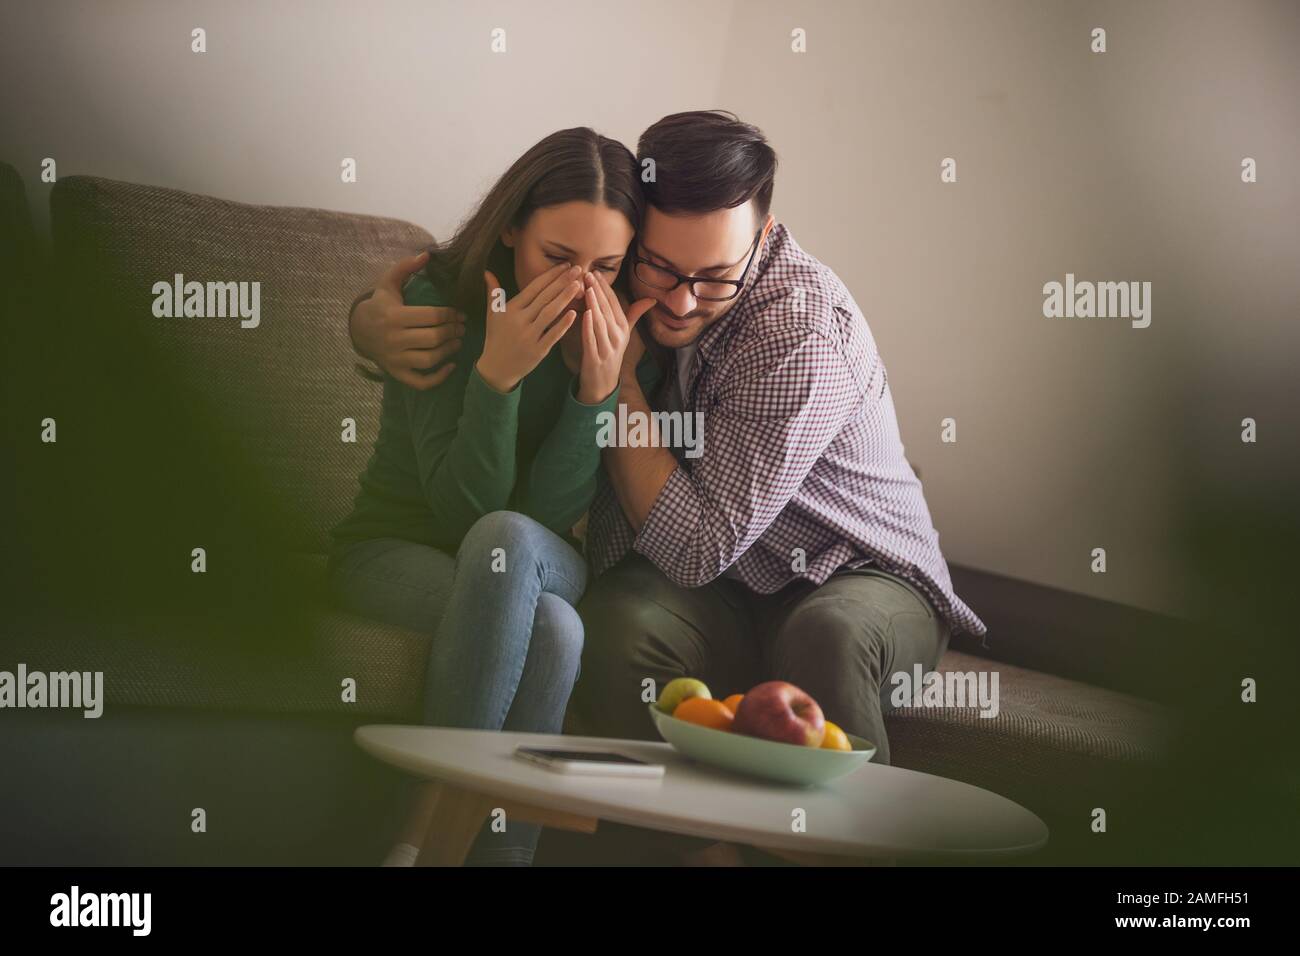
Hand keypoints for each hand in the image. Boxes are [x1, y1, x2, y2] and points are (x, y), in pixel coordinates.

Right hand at [350, 250, 465, 389]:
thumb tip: (427, 254)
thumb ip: (406, 267)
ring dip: (449, 351)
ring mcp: (395, 358)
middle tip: (462, 327)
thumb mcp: (388, 283)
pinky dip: (438, 378)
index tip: (460, 313)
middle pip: (433, 338)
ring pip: (430, 359)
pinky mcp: (397, 373)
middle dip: (453, 332)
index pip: (431, 316)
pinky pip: (420, 382)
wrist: (359, 330)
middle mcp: (394, 339)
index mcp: (394, 316)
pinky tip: (451, 367)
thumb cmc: (380, 304)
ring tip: (458, 342)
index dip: (450, 314)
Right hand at [475, 264, 581, 392]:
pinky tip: (574, 313)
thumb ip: (493, 292)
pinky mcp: (537, 350)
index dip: (550, 275)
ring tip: (579, 286)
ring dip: (565, 298)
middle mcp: (520, 320)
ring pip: (550, 313)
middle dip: (562, 282)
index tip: (565, 265)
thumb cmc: (496, 338)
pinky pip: (552, 335)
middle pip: (544, 297)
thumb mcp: (492, 314)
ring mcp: (529, 336)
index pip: (534, 288)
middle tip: (578, 269)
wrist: (496, 368)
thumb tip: (487, 272)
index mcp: (511, 309)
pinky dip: (563, 324)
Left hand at [577, 271, 655, 403]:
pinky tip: (584, 314)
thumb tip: (652, 299)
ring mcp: (607, 348)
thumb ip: (634, 314)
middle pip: (607, 310)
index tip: (596, 272)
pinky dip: (588, 327)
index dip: (605, 288)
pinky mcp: (595, 358)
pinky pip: (591, 340)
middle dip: (598, 291)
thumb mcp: (624, 333)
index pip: (614, 304)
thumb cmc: (610, 353)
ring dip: (593, 304)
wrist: (602, 383)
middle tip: (588, 274)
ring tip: (586, 288)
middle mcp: (617, 337)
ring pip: (600, 323)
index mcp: (623, 328)